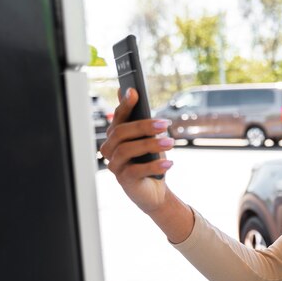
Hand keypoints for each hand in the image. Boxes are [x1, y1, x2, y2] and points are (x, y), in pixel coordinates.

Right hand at [99, 88, 174, 212]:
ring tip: (171, 143)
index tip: (135, 92)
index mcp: (115, 136)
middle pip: (121, 132)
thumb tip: (129, 91)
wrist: (154, 189)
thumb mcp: (148, 138)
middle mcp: (110, 149)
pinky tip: (169, 163)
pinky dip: (154, 166)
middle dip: (143, 126)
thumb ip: (139, 119)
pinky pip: (136, 170)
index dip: (125, 105)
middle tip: (165, 124)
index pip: (118, 118)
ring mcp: (115, 165)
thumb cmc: (149, 160)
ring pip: (127, 150)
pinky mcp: (124, 180)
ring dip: (151, 144)